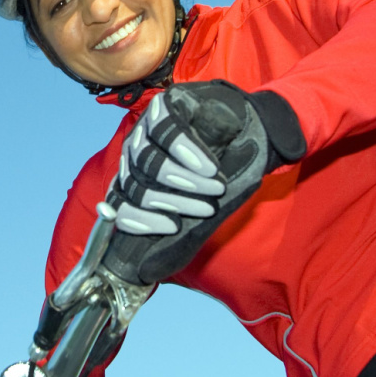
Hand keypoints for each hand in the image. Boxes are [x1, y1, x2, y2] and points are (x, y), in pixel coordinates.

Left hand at [105, 80, 304, 282]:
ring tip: (212, 186)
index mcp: (137, 179)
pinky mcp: (164, 104)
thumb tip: (148, 272)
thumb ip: (175, 228)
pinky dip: (186, 151)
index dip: (141, 219)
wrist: (253, 132)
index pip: (122, 203)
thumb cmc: (225, 173)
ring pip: (148, 158)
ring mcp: (146, 127)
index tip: (171, 227)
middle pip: (136, 182)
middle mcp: (135, 153)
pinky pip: (165, 130)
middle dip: (172, 201)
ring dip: (182, 179)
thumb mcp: (200, 205)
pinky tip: (206, 165)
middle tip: (205, 207)